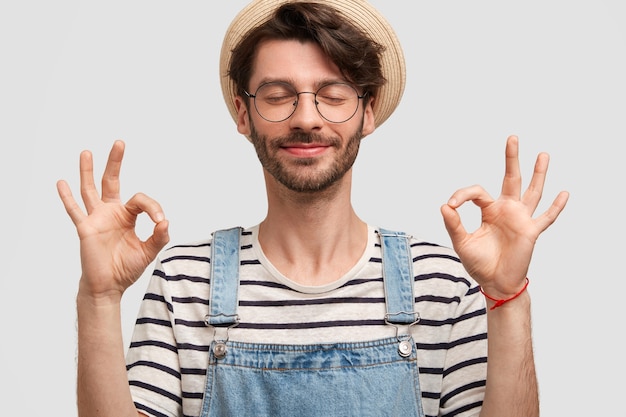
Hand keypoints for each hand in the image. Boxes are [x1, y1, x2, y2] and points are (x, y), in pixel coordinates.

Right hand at [57, 140, 169, 302]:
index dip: (153, 208)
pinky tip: (62, 183)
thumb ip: (159, 237)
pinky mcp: (86, 228)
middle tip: (119, 143)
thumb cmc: (126, 267)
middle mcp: (111, 213)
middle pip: (112, 181)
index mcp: (128, 216)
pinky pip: (75, 210)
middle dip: (115, 162)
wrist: (109, 285)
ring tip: (86, 152)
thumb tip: (165, 221)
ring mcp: (97, 218)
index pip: (141, 200)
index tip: (160, 222)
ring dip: (88, 171)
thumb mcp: (149, 251)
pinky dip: (67, 197)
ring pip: (90, 190)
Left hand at [440, 135, 568, 297]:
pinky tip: (564, 193)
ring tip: (543, 154)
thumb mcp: (462, 243)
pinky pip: (546, 218)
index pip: (477, 192)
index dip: (463, 195)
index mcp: (489, 210)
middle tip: (512, 138)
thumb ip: (454, 224)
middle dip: (512, 159)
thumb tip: (444, 206)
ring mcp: (521, 219)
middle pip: (511, 179)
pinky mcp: (531, 232)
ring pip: (532, 192)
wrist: (495, 283)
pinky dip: (555, 207)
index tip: (451, 205)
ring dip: (538, 174)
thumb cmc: (479, 263)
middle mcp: (506, 210)